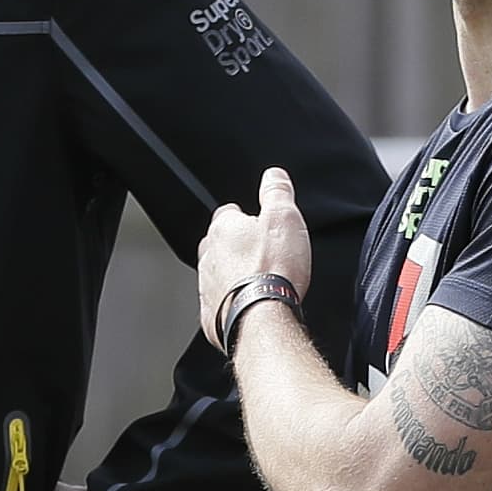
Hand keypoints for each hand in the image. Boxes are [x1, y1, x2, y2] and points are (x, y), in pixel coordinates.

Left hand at [196, 166, 314, 342]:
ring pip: (216, 274)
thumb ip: (277, 193)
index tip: (257, 222)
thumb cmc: (273, 270)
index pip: (228, 213)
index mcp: (223, 230)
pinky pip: (218, 304)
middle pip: (219, 245)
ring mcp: (207, 286)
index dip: (245, 217)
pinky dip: (230, 302)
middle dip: (236, 247)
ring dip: (233, 275)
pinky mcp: (211, 315)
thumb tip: (273, 175)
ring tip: (257, 280)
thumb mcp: (284, 218)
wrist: (263, 316)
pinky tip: (247, 304)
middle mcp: (209, 257)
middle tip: (260, 253)